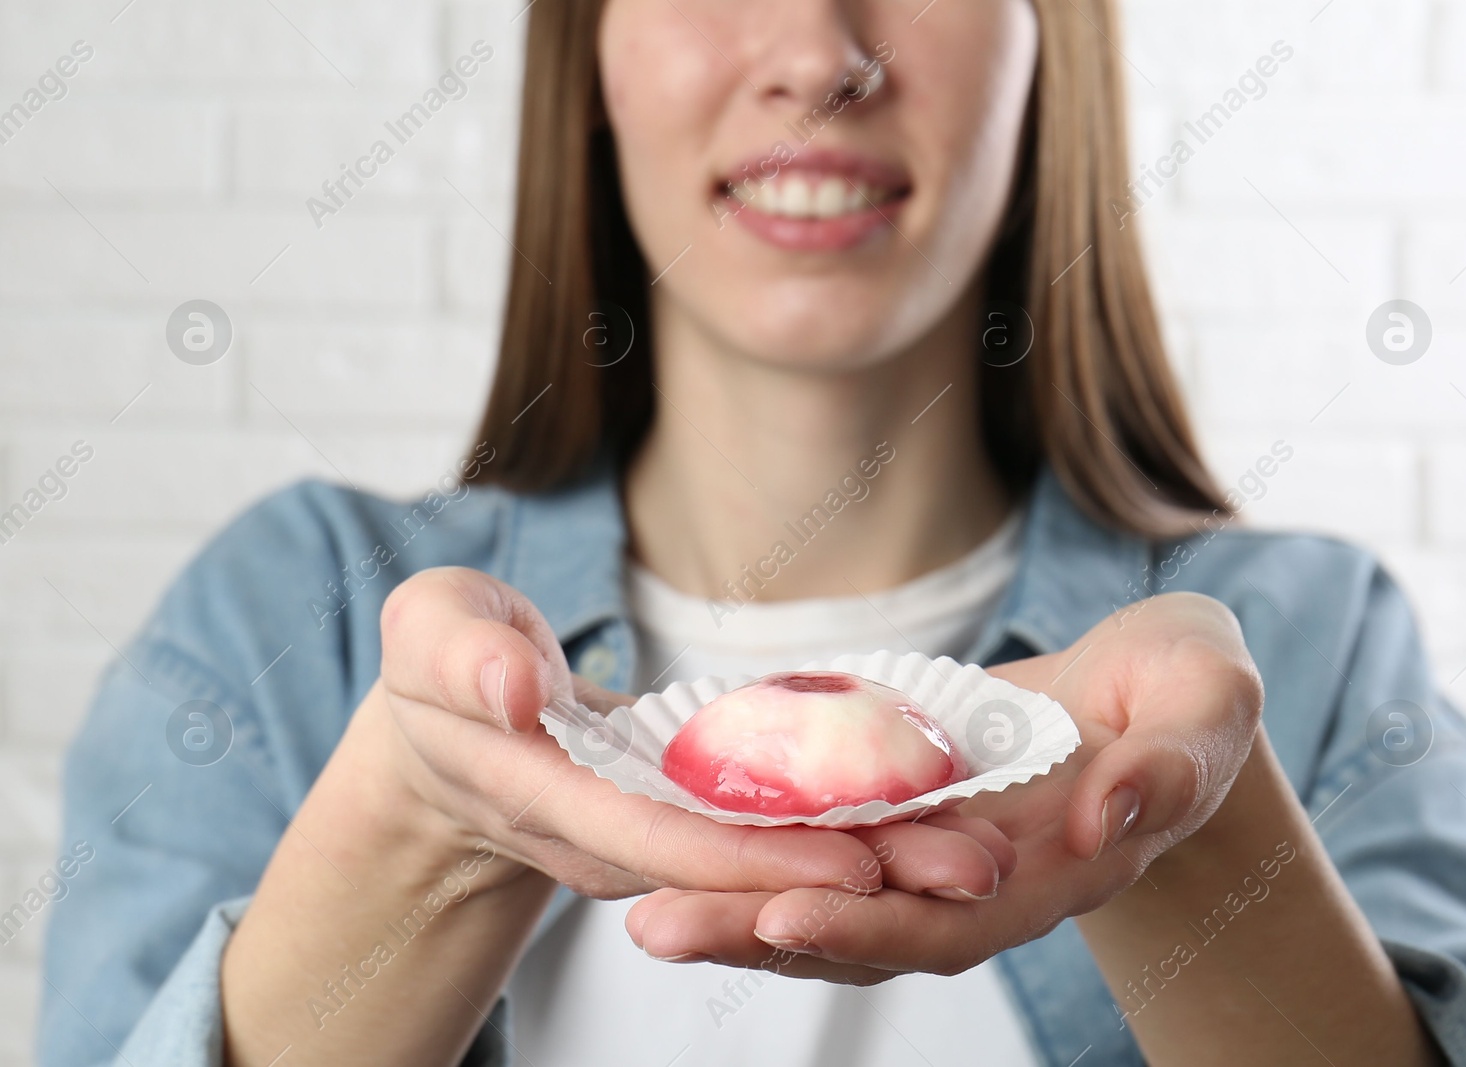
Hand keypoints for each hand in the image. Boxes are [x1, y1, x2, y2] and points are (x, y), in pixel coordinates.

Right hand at [368, 566, 1012, 901]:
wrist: (455, 721)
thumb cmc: (445, 659)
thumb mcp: (430, 631)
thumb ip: (463, 655)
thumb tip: (514, 687)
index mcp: (548, 795)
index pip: (657, 839)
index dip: (752, 852)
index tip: (850, 857)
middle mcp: (613, 836)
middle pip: (738, 869)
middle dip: (850, 874)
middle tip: (967, 864)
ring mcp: (656, 834)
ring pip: (765, 860)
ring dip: (868, 863)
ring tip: (975, 850)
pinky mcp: (688, 816)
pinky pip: (768, 828)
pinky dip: (841, 825)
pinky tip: (924, 810)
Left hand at [623, 591, 1264, 982]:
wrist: (1152, 692)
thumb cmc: (1188, 695)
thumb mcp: (1207, 708)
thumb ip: (1172, 764)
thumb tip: (1112, 818)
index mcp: (1049, 873)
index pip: (948, 925)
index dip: (868, 928)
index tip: (781, 918)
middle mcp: (974, 881)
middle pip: (857, 926)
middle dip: (757, 932)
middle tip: (653, 926)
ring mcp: (927, 846)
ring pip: (822, 887)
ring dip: (732, 901)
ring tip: (637, 901)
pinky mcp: (896, 800)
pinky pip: (814, 828)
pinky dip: (748, 834)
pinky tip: (671, 823)